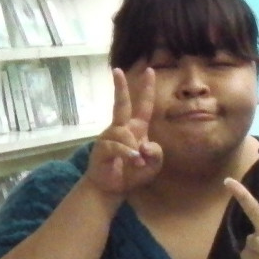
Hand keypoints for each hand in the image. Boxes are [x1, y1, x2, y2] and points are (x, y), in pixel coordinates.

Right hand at [84, 68, 162, 199]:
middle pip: (121, 104)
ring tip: (137, 163)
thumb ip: (156, 153)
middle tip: (117, 70)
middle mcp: (121, 128)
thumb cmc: (132, 173)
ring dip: (134, 149)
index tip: (149, 71)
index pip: (143, 106)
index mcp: (136, 129)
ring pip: (124, 133)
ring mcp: (109, 137)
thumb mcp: (153, 165)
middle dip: (120, 87)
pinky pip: (117, 146)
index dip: (147, 89)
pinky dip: (127, 154)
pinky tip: (132, 161)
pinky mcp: (101, 147)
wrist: (112, 187)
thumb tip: (145, 145)